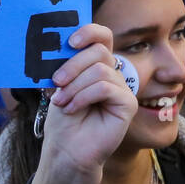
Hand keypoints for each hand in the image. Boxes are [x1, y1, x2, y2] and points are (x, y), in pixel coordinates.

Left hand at [37, 24, 139, 181]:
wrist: (66, 150)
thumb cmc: (63, 120)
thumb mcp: (60, 86)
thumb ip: (66, 65)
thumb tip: (63, 45)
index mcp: (95, 65)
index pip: (102, 37)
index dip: (89, 33)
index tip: (70, 42)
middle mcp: (112, 74)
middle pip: (99, 51)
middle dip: (72, 65)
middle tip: (56, 83)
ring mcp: (122, 88)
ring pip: (100, 70)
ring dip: (75, 86)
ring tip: (62, 102)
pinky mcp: (128, 104)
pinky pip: (106, 87)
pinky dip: (84, 96)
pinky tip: (73, 108)